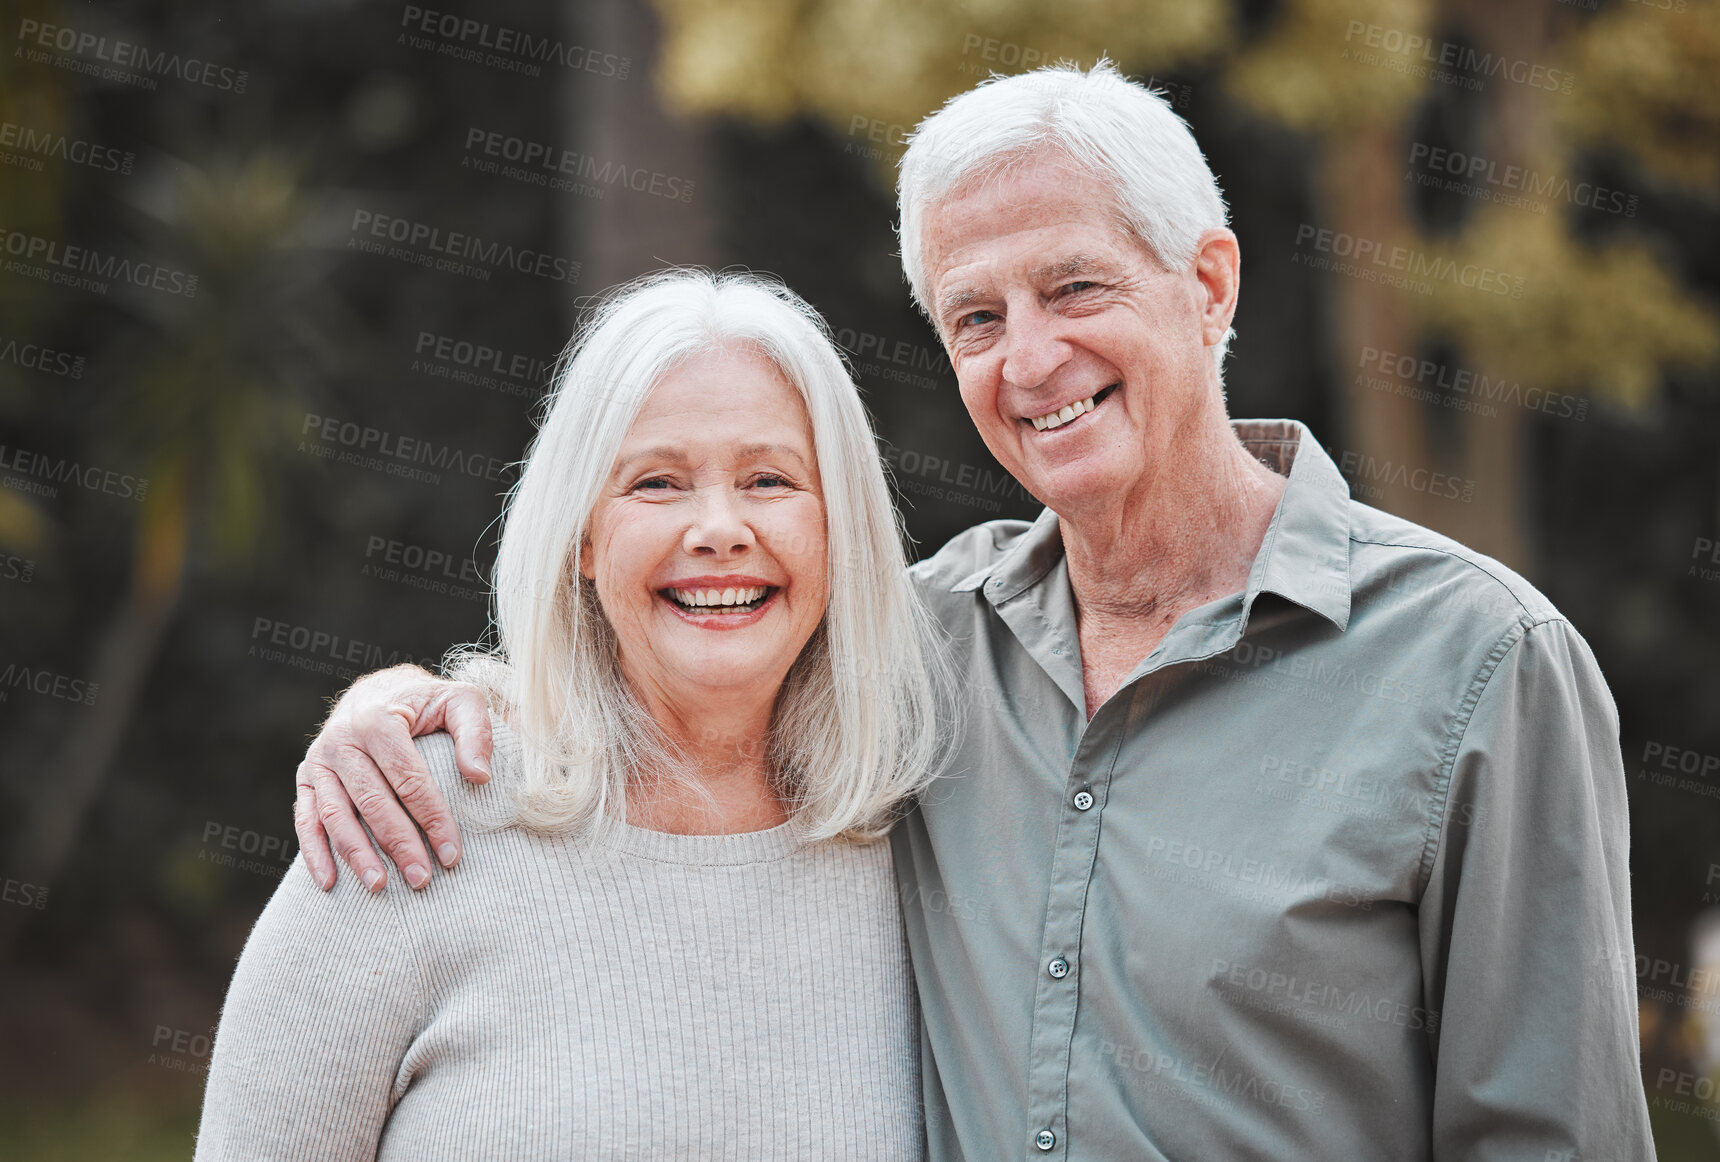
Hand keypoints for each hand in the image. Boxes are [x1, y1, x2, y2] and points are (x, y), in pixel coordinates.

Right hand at [293, 665, 493, 892]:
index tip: (451, 853)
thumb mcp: (460, 700)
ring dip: (356, 855)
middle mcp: (342, 738)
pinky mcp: (306, 776)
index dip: (432, 818)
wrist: (379, 691)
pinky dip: (314, 852)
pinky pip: (306, 818)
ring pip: (336, 815)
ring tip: (380, 886)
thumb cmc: (426, 703)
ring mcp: (319, 759)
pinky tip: (329, 883)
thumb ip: (476, 731)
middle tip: (422, 879)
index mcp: (378, 720)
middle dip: (398, 844)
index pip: (408, 779)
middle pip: (372, 802)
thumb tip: (479, 777)